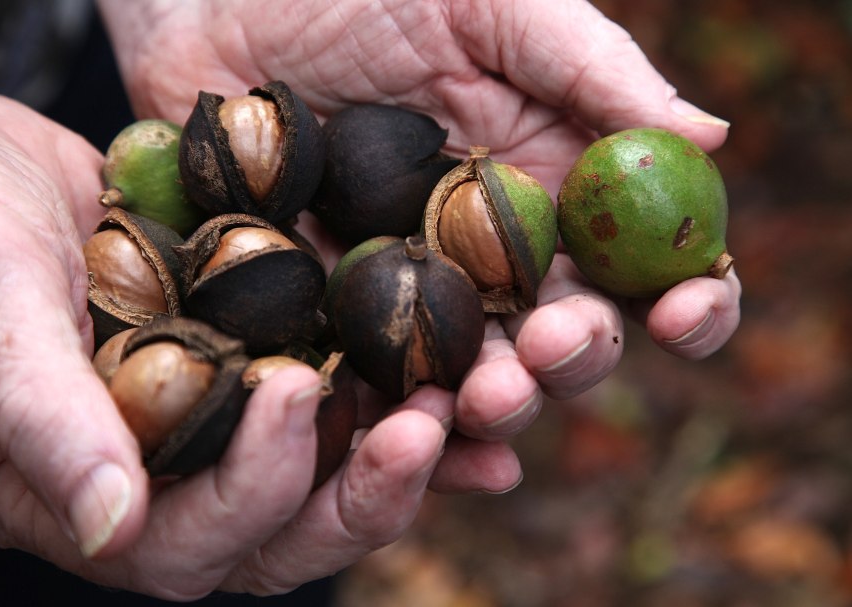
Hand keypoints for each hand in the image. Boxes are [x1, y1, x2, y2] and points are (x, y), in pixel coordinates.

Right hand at [0, 83, 446, 598]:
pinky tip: (469, 382)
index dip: (247, 488)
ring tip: (471, 409)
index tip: (289, 388)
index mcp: (73, 486)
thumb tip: (108, 525)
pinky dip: (402, 399)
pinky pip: (339, 401)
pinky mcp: (256, 358)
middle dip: (352, 494)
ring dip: (401, 460)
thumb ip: (39, 408)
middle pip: (273, 537)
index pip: (177, 545)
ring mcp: (213, 420)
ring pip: (322, 481)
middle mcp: (156, 472)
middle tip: (422, 426)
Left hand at [99, 0, 740, 430]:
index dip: (686, 300)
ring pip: (480, 382)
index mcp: (554, 197)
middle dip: (576, 358)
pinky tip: (414, 437)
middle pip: (567, 342)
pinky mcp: (338, 320)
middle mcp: (497, 263)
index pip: (644, 269)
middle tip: (552, 345)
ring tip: (484, 396)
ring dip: (498, 405)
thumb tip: (708, 140)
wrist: (228, 5)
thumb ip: (593, 72)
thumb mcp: (495, 11)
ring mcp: (418, 301)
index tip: (686, 309)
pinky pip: (377, 392)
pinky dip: (400, 424)